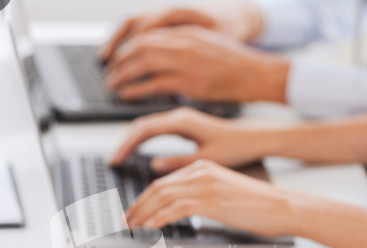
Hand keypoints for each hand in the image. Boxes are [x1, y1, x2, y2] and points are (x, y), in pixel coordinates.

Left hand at [105, 26, 288, 102]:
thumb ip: (185, 48)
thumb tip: (165, 57)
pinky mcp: (190, 83)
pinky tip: (126, 95)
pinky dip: (136, 90)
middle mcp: (184, 43)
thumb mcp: (207, 46)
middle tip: (110, 73)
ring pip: (143, 63)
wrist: (257, 74)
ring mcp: (187, 62)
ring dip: (124, 75)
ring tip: (113, 85)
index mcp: (187, 32)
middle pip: (140, 47)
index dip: (126, 46)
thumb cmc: (235, 64)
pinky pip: (154, 84)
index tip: (116, 57)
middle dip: (120, 61)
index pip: (146, 34)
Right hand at [111, 108, 269, 171]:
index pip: (143, 130)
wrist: (256, 137)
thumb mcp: (206, 159)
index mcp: (182, 122)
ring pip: (148, 125)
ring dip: (132, 140)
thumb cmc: (237, 147)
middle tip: (112, 161)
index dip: (125, 146)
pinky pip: (157, 128)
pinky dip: (144, 139)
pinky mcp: (186, 124)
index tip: (114, 160)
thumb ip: (178, 162)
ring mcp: (182, 118)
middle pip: (141, 125)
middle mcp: (179, 116)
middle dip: (124, 143)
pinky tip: (140, 149)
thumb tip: (154, 165)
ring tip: (120, 156)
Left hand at [125, 160, 292, 236]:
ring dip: (143, 214)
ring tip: (132, 228)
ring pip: (162, 196)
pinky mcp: (212, 199)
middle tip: (125, 223)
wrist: (284, 206)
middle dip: (137, 207)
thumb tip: (181, 209)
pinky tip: (149, 229)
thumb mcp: (224, 196)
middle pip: (158, 187)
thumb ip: (200, 198)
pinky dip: (158, 219)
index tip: (134, 214)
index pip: (164, 183)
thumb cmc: (259, 206)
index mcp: (202, 168)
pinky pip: (176, 208)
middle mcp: (201, 171)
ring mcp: (206, 183)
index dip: (144, 200)